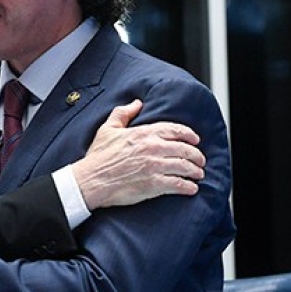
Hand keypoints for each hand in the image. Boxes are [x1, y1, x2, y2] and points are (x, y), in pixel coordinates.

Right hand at [73, 99, 205, 209]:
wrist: (90, 180)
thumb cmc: (98, 157)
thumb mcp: (107, 129)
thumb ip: (123, 113)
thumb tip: (137, 103)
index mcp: (144, 133)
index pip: (176, 130)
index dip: (190, 135)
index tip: (195, 140)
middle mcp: (153, 148)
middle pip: (185, 149)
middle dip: (197, 156)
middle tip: (200, 161)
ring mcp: (155, 166)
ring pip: (185, 167)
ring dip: (195, 171)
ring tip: (198, 175)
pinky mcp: (154, 184)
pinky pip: (179, 184)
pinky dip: (188, 187)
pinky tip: (191, 188)